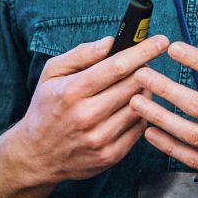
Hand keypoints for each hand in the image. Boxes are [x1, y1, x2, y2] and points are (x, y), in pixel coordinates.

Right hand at [15, 32, 168, 187]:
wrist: (36, 156)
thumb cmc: (46, 107)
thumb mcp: (52, 73)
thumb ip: (81, 54)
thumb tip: (110, 42)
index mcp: (72, 91)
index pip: (117, 66)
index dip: (143, 51)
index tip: (161, 41)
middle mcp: (87, 116)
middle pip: (133, 85)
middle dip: (144, 70)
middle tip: (142, 65)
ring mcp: (100, 139)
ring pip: (140, 106)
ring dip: (143, 92)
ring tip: (132, 86)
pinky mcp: (110, 156)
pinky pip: (138, 128)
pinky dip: (139, 114)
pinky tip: (129, 108)